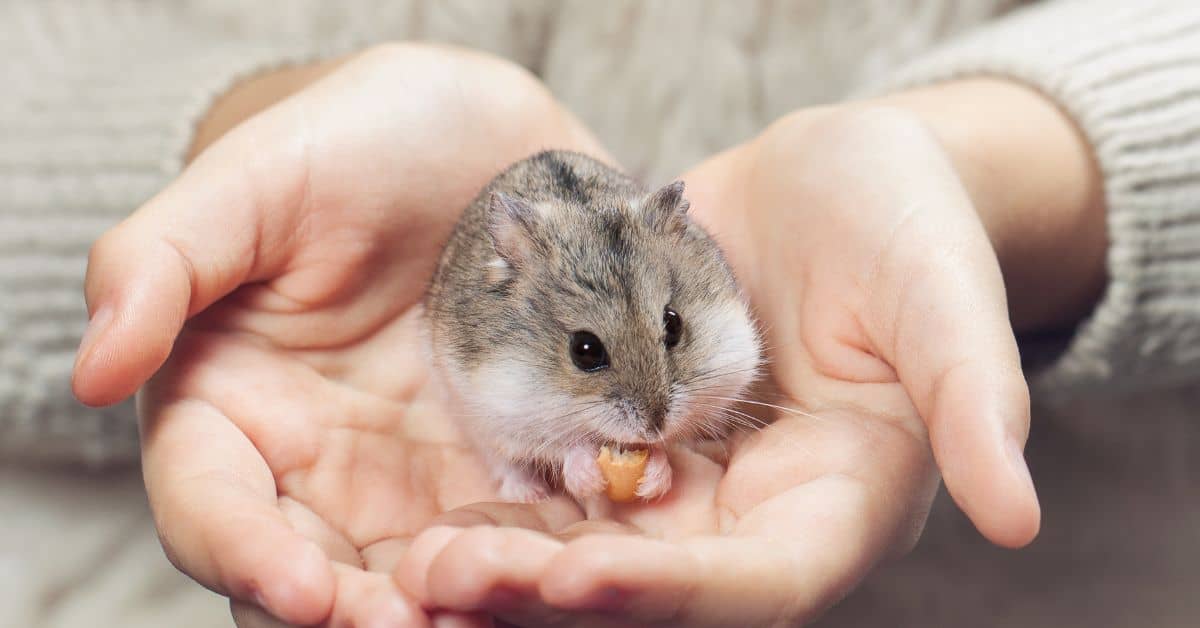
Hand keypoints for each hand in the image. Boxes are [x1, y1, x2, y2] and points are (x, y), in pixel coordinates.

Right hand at [73, 43, 609, 626]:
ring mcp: (423, 475)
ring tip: (516, 607)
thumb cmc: (347, 145)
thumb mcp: (251, 184)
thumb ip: (160, 266)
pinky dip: (551, 561)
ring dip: (468, 607)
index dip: (250, 558)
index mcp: (233, 411)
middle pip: (327, 578)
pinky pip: (528, 534)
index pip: (216, 510)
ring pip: (432, 577)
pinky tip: (590, 569)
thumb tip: (93, 371)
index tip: (307, 591)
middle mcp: (324, 466)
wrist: (476, 136)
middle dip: (369, 616)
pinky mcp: (511, 465)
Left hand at [394, 81, 1105, 625]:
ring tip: (415, 561)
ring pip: (588, 554)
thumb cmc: (905, 228)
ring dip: (506, 567)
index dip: (671, 595)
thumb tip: (1020, 518)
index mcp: (835, 505)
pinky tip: (427, 508)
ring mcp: (682, 483)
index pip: (759, 583)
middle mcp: (750, 517)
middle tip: (448, 579)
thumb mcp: (943, 297)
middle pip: (652, 592)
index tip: (577, 583)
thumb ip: (976, 399)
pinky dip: (499, 507)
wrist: (828, 184)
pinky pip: (556, 489)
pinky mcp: (624, 436)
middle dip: (552, 595)